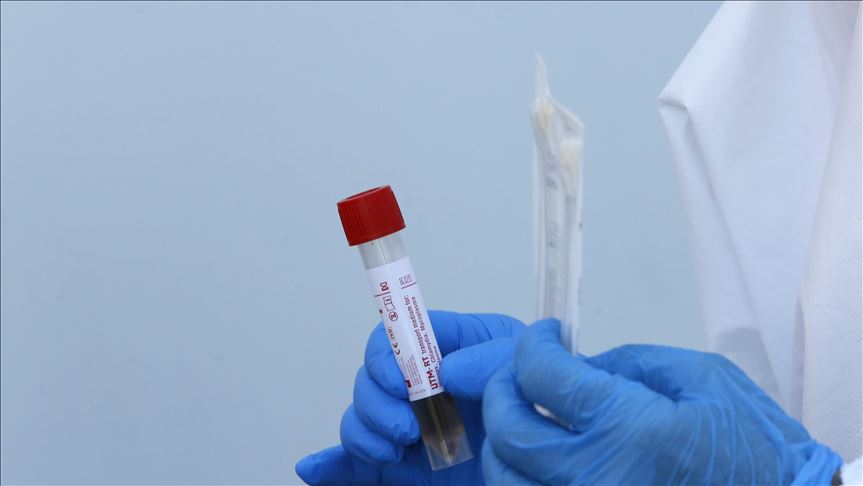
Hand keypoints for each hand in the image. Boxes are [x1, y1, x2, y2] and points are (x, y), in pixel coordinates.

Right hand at [296, 310, 524, 484]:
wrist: (555, 461)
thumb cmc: (542, 400)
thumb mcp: (524, 366)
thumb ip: (487, 359)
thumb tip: (441, 372)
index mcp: (444, 349)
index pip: (396, 337)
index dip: (387, 356)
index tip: (400, 380)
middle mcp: (419, 386)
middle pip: (369, 380)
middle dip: (376, 401)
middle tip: (406, 427)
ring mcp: (408, 427)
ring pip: (359, 420)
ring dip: (363, 432)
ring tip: (394, 449)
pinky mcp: (401, 468)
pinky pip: (355, 466)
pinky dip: (332, 467)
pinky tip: (316, 469)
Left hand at [482, 319, 842, 484]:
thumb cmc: (752, 447)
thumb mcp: (701, 378)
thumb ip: (627, 363)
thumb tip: (574, 366)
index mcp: (629, 428)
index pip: (543, 375)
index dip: (534, 343)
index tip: (544, 335)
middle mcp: (596, 479)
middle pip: (509, 430)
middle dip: (502, 390)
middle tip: (519, 375)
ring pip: (505, 480)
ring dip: (503, 443)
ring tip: (523, 421)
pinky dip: (521, 480)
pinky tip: (538, 463)